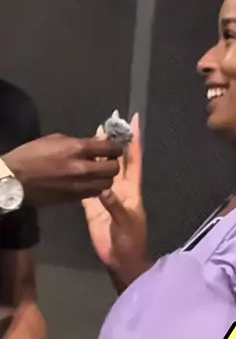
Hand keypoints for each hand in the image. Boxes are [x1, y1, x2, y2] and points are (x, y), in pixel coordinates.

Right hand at [3, 134, 122, 205]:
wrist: (15, 180)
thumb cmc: (32, 155)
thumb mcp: (55, 140)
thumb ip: (79, 141)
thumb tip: (96, 141)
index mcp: (77, 149)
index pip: (109, 147)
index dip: (116, 147)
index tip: (116, 147)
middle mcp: (83, 168)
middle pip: (113, 169)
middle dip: (114, 164)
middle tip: (108, 161)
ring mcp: (80, 185)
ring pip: (107, 184)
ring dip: (106, 178)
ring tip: (99, 173)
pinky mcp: (75, 198)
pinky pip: (94, 193)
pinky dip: (96, 187)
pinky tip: (89, 181)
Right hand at [83, 114, 148, 279]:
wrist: (121, 261)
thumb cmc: (131, 241)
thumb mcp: (126, 223)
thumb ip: (115, 206)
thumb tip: (104, 189)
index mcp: (132, 190)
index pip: (134, 160)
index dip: (134, 141)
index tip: (134, 121)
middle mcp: (120, 189)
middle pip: (117, 160)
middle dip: (114, 142)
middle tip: (108, 121)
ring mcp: (106, 196)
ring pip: (101, 170)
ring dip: (98, 154)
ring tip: (91, 136)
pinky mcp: (93, 207)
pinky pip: (88, 187)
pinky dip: (85, 174)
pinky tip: (79, 162)